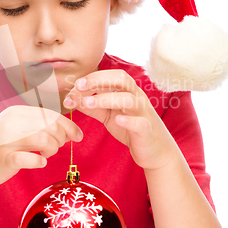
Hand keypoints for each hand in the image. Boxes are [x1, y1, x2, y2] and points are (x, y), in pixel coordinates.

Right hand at [0, 105, 82, 190]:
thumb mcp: (15, 128)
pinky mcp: (4, 159)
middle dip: (61, 138)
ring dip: (52, 149)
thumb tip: (66, 130)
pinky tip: (38, 163)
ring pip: (44, 139)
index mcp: (17, 113)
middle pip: (51, 125)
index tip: (78, 136)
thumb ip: (36, 125)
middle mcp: (13, 123)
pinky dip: (38, 162)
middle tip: (56, 148)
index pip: (51, 115)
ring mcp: (7, 140)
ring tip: (46, 155)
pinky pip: (29, 159)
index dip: (69, 126)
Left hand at [63, 70, 179, 169]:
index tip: (74, 84)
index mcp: (127, 92)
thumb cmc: (131, 129)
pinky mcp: (146, 131)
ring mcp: (143, 113)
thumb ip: (92, 107)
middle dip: (99, 80)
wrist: (154, 151)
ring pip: (129, 99)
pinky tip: (117, 120)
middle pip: (122, 80)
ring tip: (87, 104)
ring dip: (107, 99)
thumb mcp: (108, 116)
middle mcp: (137, 98)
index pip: (111, 76)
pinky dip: (129, 120)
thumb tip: (72, 99)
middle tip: (78, 87)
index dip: (92, 77)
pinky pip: (140, 123)